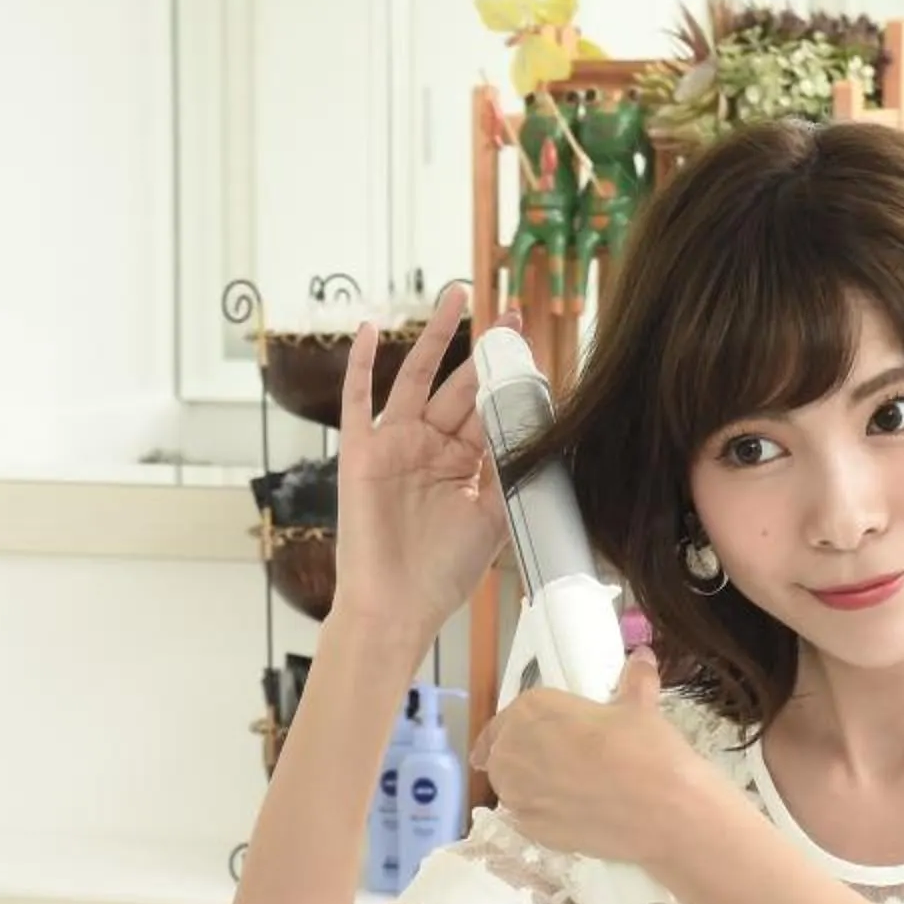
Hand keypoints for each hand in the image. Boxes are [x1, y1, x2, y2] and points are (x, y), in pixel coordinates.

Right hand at [332, 284, 506, 636]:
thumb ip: (513, 471)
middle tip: (513, 311)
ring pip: (417, 377)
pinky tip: (373, 330)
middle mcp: (429, 448)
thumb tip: (546, 430)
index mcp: (463, 464)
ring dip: (437, 336)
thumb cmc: (443, 574)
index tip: (537, 344)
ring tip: (458, 296)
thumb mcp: (495, 517)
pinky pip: (358, 401)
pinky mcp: (361, 454)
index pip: (491, 408)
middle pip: (462, 385)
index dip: (512, 377)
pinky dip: (361, 365)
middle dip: (487, 348)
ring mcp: (394, 446)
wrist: (397, 607)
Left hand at [469, 649, 719, 865]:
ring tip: (565, 788)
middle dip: (524, 753)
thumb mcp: (640, 708)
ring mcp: (515, 793)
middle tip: (559, 760)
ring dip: (528, 784)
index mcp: (531, 709)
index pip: (512, 714)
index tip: (542, 732)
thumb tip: (642, 659)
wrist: (661, 810)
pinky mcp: (528, 829)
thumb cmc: (645, 749)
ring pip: (509, 785)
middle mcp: (512, 750)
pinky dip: (542, 814)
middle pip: (504, 751)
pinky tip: (570, 813)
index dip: (527, 725)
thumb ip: (634, 682)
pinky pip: (525, 816)